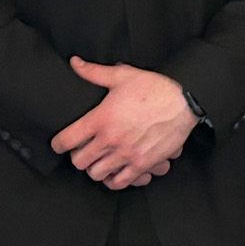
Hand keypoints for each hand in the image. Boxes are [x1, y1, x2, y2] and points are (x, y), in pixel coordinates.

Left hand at [51, 57, 196, 189]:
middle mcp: (111, 139)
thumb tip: (74, 63)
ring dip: (96, 168)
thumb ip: (95, 72)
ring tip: (100, 160)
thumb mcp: (123, 76)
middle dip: (78, 156)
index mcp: (102, 118)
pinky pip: (119, 182)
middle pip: (79, 162)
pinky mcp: (142, 164)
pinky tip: (116, 170)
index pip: (66, 140)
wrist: (185, 101)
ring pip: (96, 174)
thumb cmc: (155, 88)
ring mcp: (126, 154)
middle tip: (84, 150)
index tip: (60, 143)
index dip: (58, 143)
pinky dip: (114, 179)